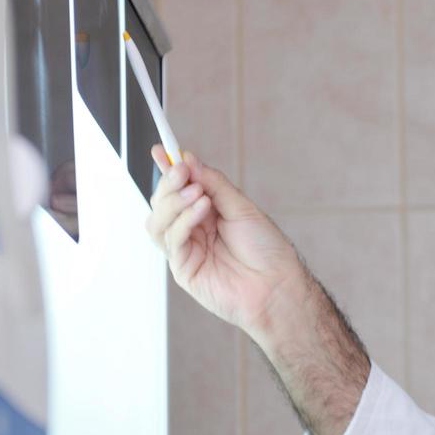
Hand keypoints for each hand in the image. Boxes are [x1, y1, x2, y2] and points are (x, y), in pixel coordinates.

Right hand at [144, 146, 301, 340]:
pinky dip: (184, 220)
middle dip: (169, 183)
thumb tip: (188, 159)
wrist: (278, 285)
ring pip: (157, 221)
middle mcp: (192, 230)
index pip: (178, 188)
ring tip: (197, 192)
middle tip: (182, 170)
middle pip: (162, 202)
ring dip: (174, 201)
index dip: (167, 169)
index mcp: (205, 214)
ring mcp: (186, 250)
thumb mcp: (241, 207)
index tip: (161, 149)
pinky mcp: (183, 269)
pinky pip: (172, 239)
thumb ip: (214, 184)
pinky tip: (201, 209)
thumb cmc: (267, 250)